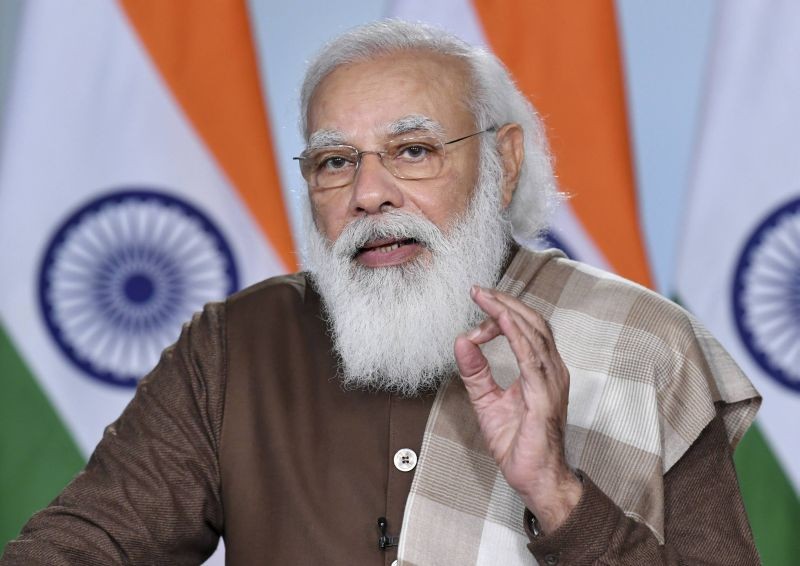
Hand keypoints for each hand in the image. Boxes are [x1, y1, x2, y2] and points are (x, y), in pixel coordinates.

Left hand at [454, 286, 581, 532]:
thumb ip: (475, 371)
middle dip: (504, 302)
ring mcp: (551, 381)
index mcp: (542, 370)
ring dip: (506, 311)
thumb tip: (460, 340)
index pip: (525, 328)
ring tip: (484, 297)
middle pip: (532, 322)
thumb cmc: (519, 443)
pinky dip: (514, 334)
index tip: (475, 309)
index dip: (500, 314)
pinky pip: (530, 357)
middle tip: (477, 290)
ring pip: (533, 332)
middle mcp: (552, 370)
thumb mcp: (486, 401)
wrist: (535, 478)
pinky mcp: (544, 395)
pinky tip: (499, 320)